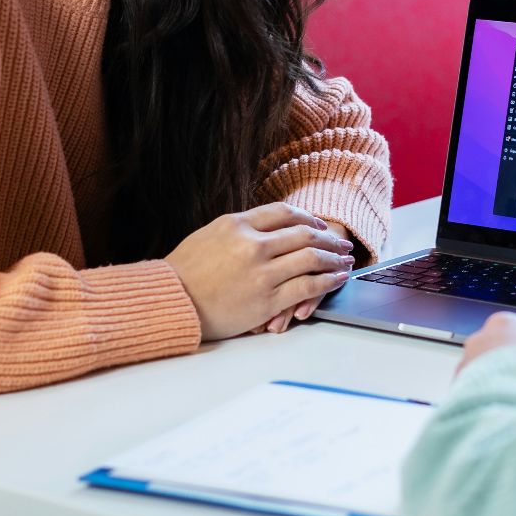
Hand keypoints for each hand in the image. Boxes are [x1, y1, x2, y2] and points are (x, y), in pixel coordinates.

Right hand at [166, 203, 355, 340]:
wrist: (170, 303)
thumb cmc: (184, 273)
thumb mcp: (208, 236)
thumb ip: (239, 230)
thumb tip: (264, 228)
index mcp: (237, 224)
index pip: (283, 212)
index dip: (307, 217)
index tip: (318, 223)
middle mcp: (252, 244)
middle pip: (303, 233)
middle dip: (328, 237)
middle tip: (341, 242)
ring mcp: (261, 272)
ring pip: (310, 257)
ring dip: (334, 258)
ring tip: (345, 260)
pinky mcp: (267, 300)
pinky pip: (307, 286)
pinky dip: (327, 281)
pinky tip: (336, 279)